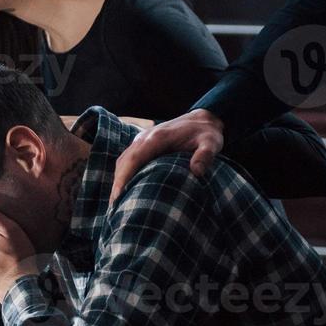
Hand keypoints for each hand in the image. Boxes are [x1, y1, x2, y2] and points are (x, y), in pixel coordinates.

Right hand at [108, 108, 224, 202]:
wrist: (202, 119)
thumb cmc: (206, 134)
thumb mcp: (211, 143)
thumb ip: (205, 155)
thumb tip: (197, 172)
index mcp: (158, 137)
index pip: (134, 158)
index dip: (124, 176)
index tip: (118, 195)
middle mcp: (145, 137)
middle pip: (124, 161)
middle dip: (117, 183)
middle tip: (114, 206)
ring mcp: (142, 139)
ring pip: (123, 160)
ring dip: (118, 179)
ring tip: (116, 202)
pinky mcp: (144, 144)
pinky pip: (128, 159)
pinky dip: (123, 173)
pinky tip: (124, 189)